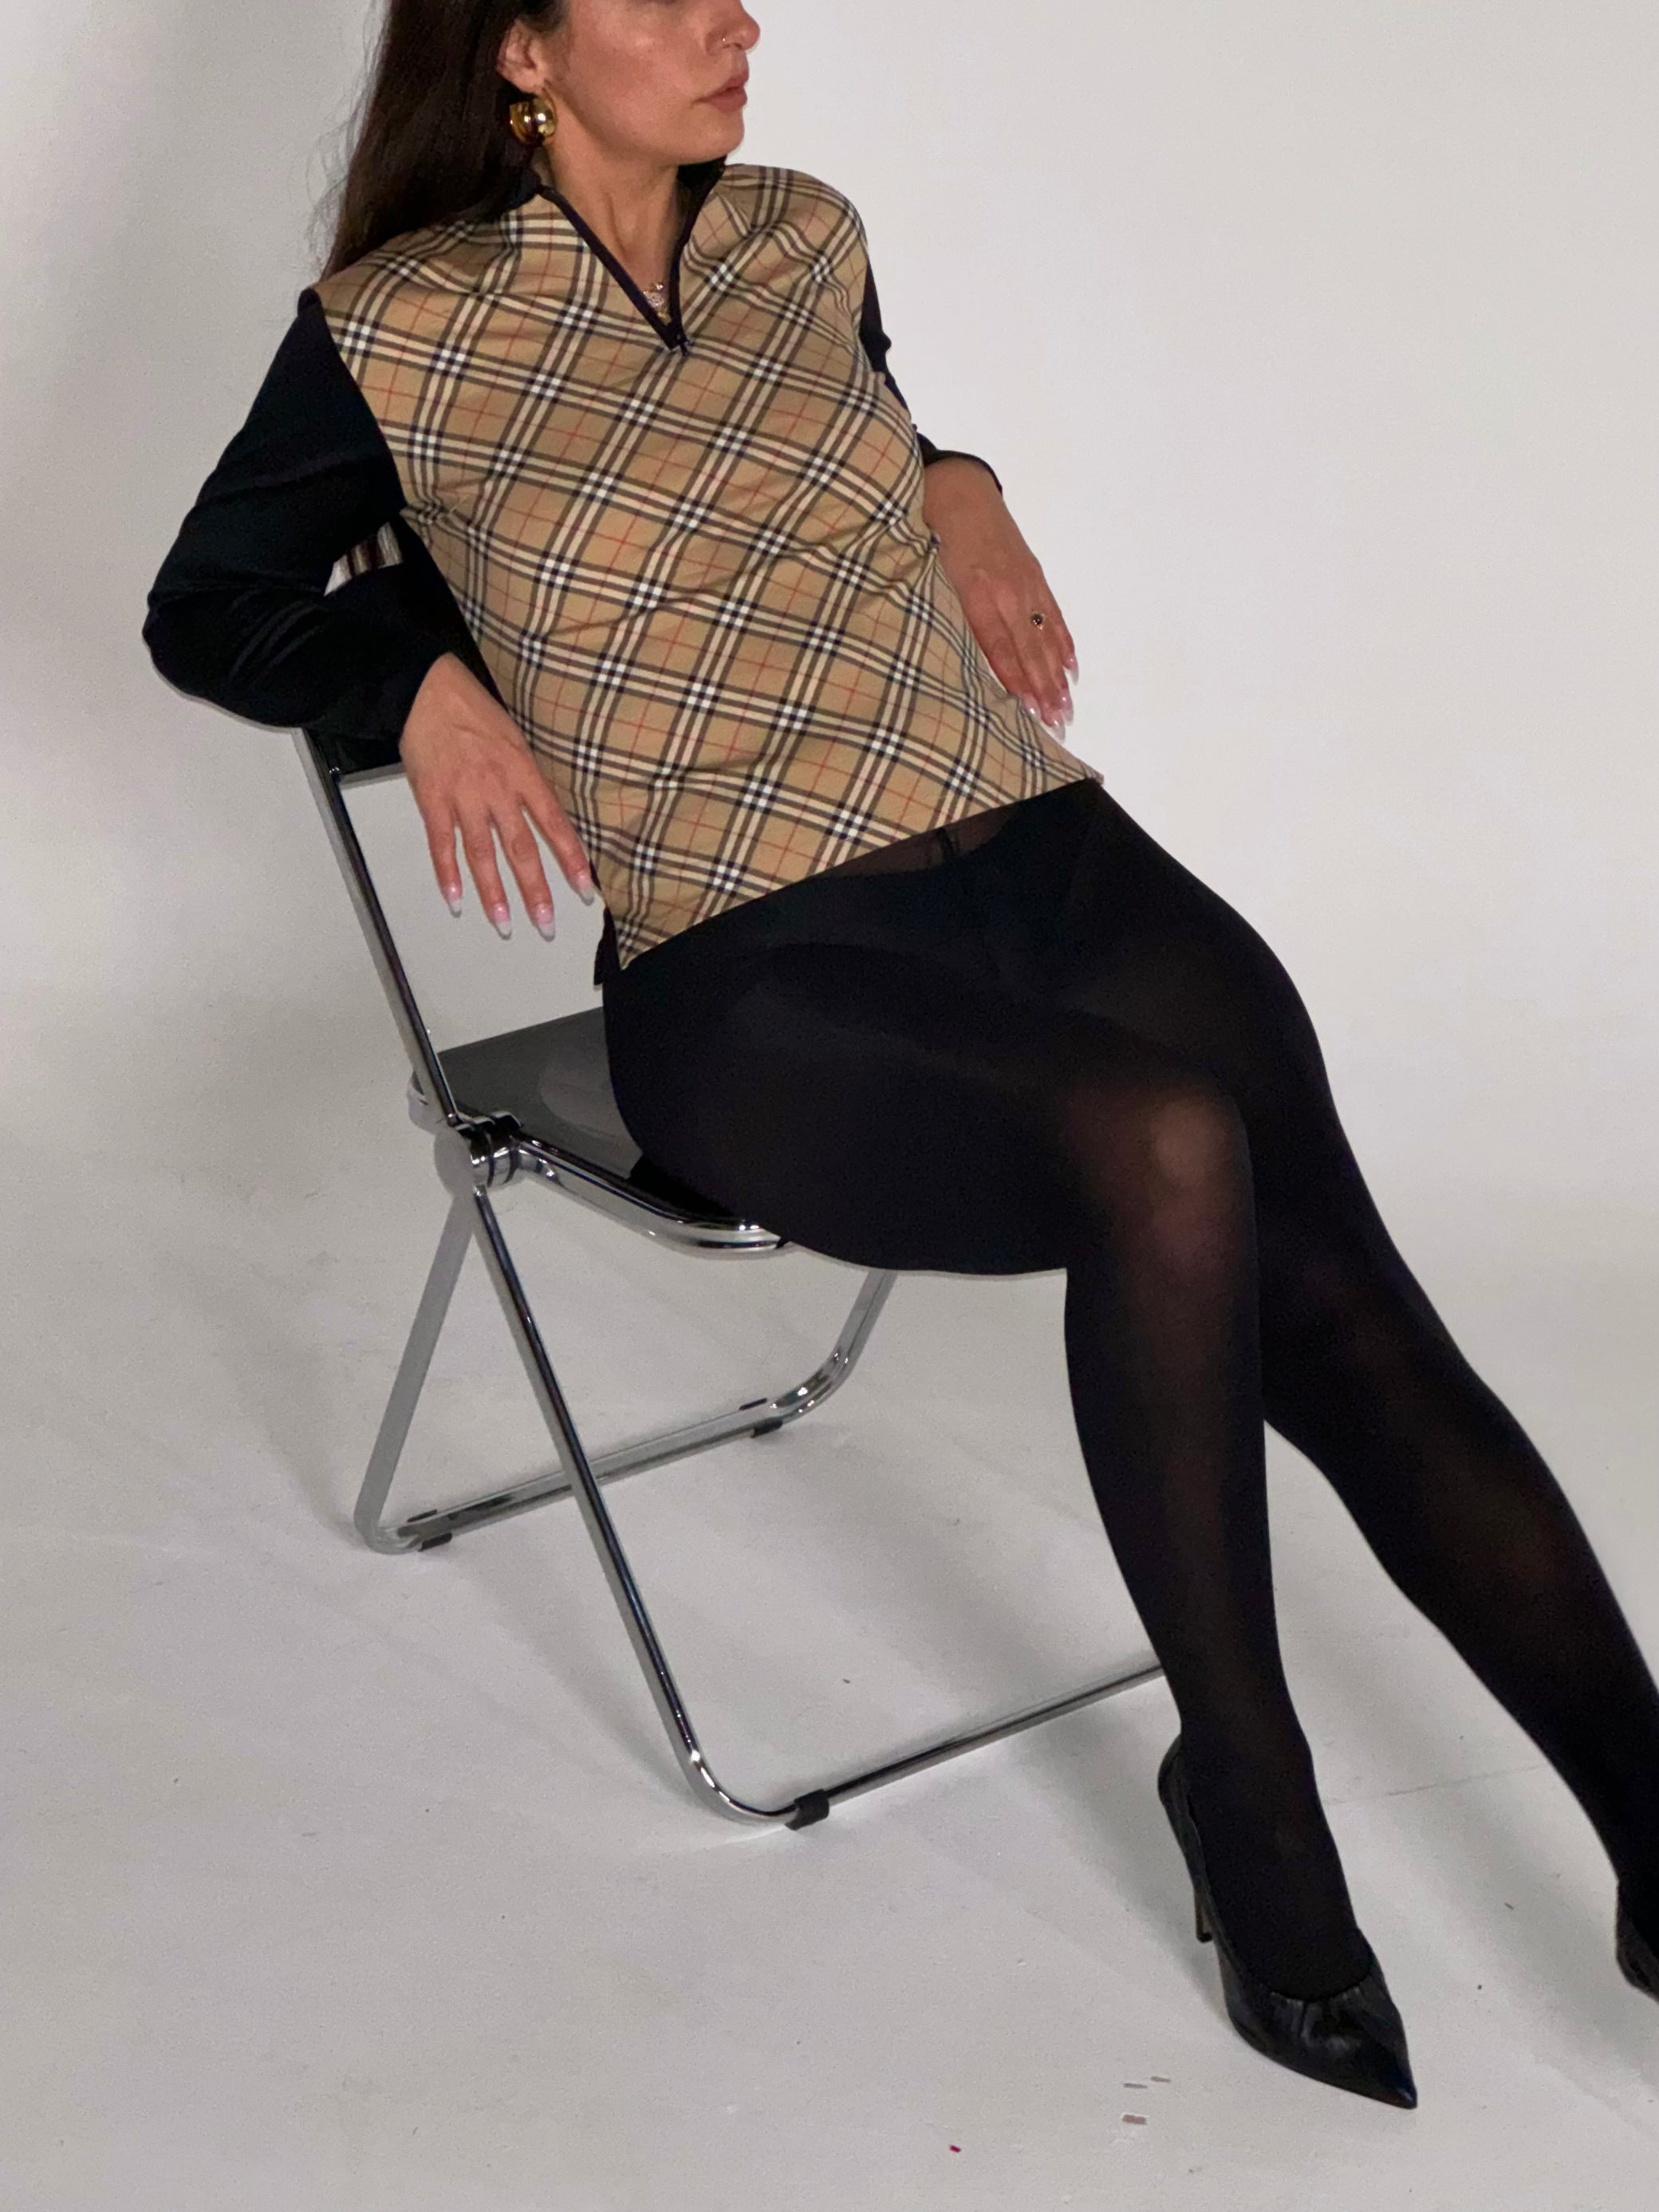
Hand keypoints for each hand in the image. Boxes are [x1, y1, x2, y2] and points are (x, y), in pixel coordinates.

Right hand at [398, 653, 594, 938]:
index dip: (572, 861)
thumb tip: (545, 817)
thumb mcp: (516, 740)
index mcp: (524, 773)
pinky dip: (447, 874)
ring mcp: (464, 796)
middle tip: (547, 926)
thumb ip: (529, 781)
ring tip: (504, 924)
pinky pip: (441, 844)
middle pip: (521, 849)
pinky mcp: (432, 798)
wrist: (427, 690)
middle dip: (535, 891)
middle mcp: (498, 789)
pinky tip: (455, 900)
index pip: (555, 825)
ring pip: (482, 854)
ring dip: (494, 893)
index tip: (586, 892)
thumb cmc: (474, 712)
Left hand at [922, 457, 1077, 734]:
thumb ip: (944, 613)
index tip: (1030, 710)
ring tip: (1067, 706)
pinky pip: (1053, 614)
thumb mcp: (929, 573)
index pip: (1000, 646)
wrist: (959, 488)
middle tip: (1058, 722)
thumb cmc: (934, 532)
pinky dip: (1063, 642)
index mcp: (977, 591)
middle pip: (1030, 647)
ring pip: (1045, 635)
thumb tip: (948, 659)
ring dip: (1058, 674)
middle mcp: (1007, 589)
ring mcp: (1025, 582)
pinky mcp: (1034, 573)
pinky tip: (1071, 668)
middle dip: (1045, 688)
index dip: (1017, 679)